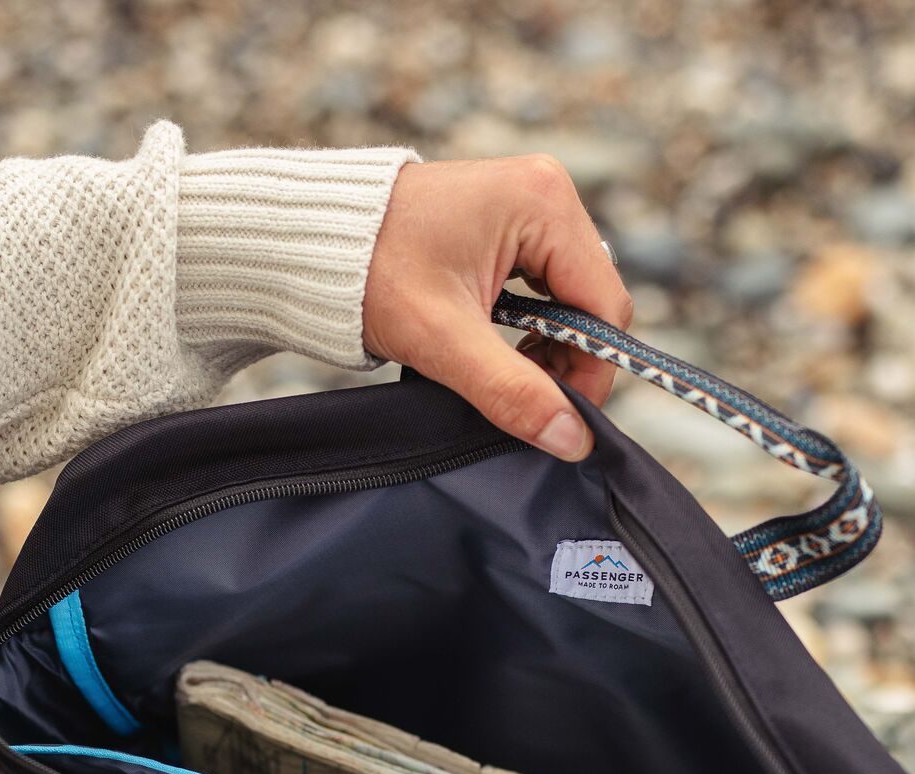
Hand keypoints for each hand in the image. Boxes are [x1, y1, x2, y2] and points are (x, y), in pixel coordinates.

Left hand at [363, 156, 632, 461]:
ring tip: (500, 374)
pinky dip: (527, 328)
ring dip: (545, 348)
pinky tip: (495, 350)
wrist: (309, 239)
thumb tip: (572, 439)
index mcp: (544, 202)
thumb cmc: (367, 271)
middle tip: (522, 399)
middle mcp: (546, 192)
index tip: (558, 418)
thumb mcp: (443, 340)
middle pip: (592, 302)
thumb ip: (512, 391)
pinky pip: (544, 288)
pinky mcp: (508, 223)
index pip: (605, 307)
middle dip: (565, 360)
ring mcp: (528, 204)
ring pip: (569, 300)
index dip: (590, 370)